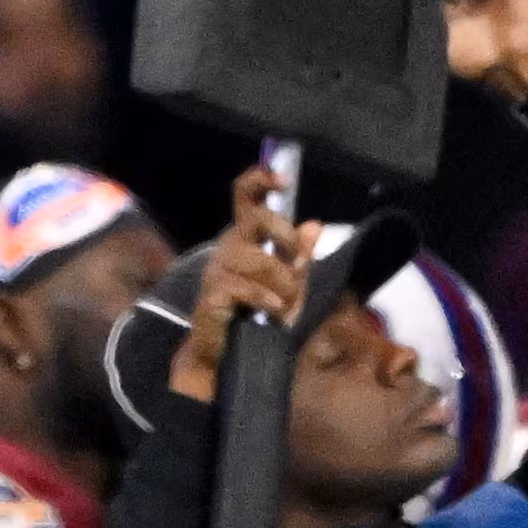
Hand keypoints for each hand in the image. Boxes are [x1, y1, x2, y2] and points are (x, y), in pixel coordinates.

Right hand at [169, 167, 316, 403]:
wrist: (230, 349)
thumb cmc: (257, 310)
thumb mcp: (289, 282)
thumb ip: (300, 255)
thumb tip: (314, 224)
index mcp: (246, 237)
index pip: (245, 197)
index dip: (260, 180)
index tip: (283, 178)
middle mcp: (229, 246)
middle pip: (257, 220)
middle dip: (287, 239)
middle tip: (297, 264)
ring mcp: (218, 269)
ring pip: (260, 259)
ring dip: (283, 284)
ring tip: (284, 304)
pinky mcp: (213, 294)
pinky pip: (248, 289)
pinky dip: (268, 301)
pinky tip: (273, 312)